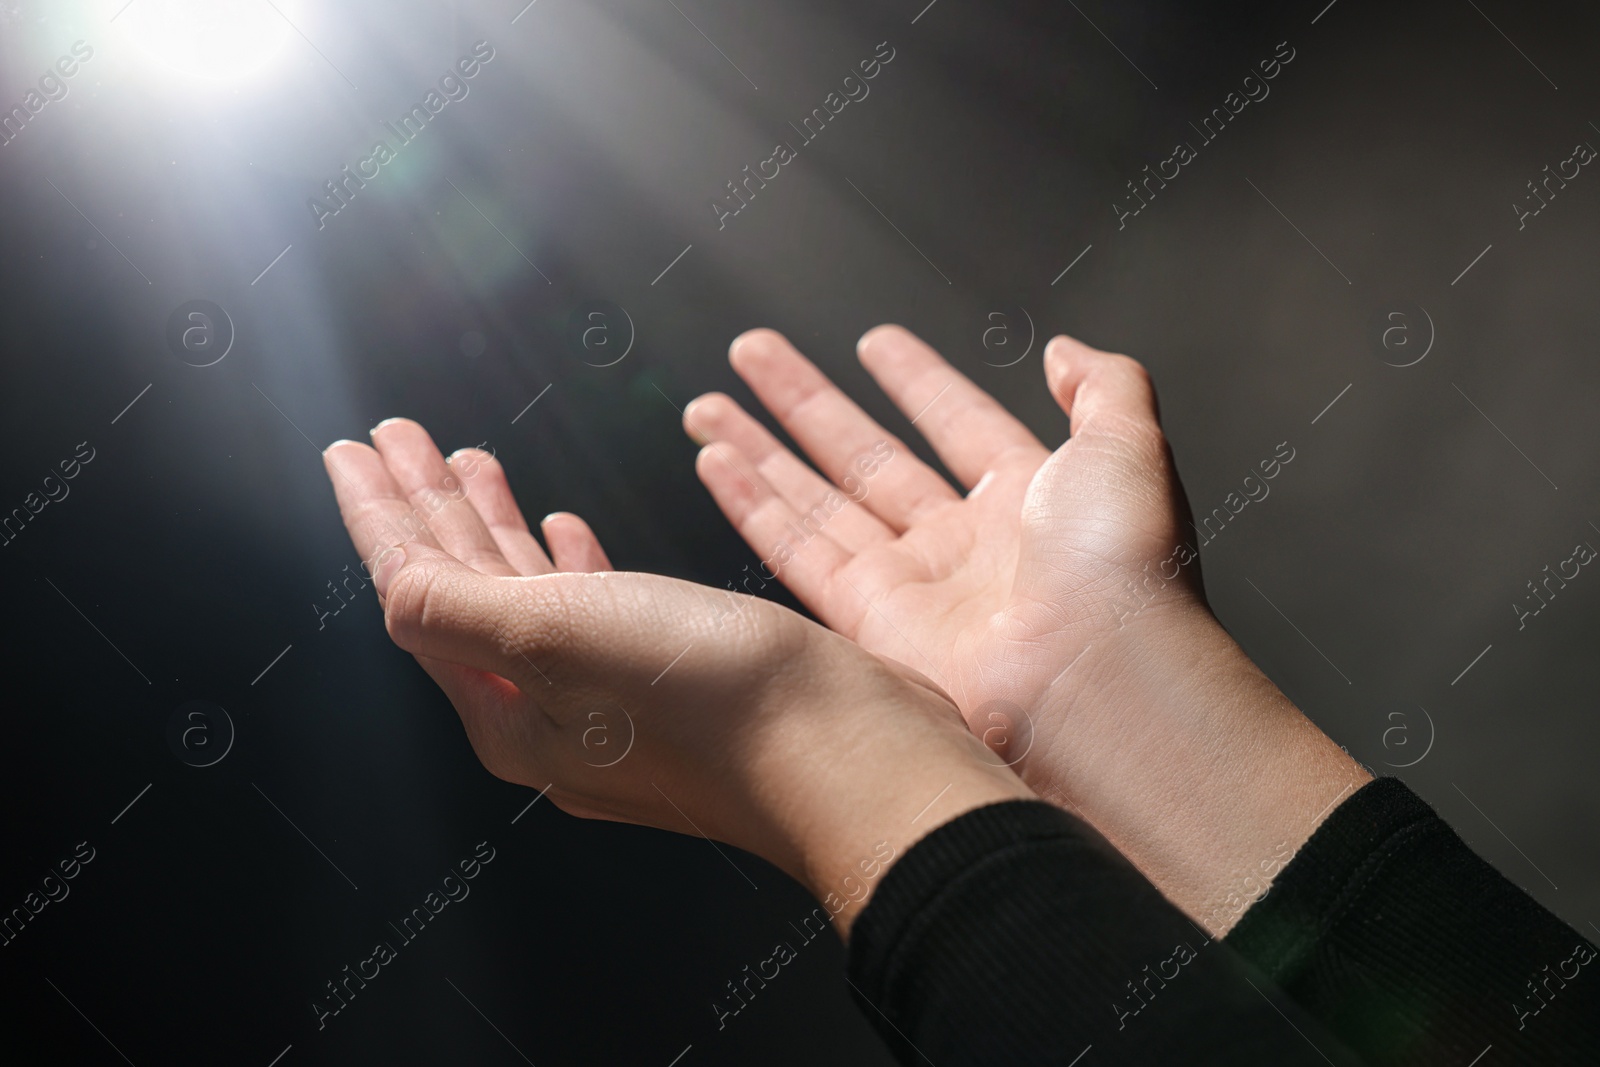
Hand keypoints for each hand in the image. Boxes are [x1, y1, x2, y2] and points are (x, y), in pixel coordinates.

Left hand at [322, 420, 1030, 932]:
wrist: (847, 757)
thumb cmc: (709, 699)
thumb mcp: (556, 639)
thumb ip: (456, 608)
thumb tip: (388, 578)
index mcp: (503, 708)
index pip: (415, 590)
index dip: (380, 513)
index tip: (352, 448)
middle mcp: (543, 714)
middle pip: (463, 589)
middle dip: (429, 507)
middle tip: (400, 436)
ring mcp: (606, 704)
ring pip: (526, 595)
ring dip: (494, 525)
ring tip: (472, 461)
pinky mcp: (666, 688)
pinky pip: (590, 610)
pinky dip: (568, 564)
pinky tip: (570, 531)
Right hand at [685, 327, 1366, 931]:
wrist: (1097, 683)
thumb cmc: (1123, 571)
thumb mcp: (1130, 447)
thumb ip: (1103, 384)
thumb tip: (1065, 349)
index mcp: (1029, 499)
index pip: (959, 423)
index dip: (918, 381)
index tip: (875, 344)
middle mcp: (964, 545)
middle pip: (869, 457)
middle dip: (809, 403)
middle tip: (755, 355)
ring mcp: (913, 589)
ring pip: (819, 503)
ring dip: (761, 450)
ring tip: (708, 404)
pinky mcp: (869, 629)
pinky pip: (798, 556)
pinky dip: (753, 508)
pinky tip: (715, 461)